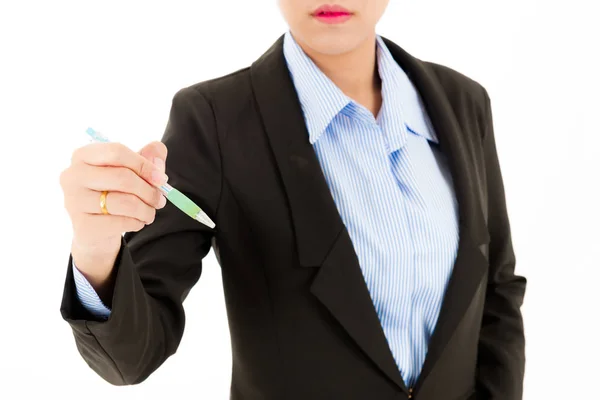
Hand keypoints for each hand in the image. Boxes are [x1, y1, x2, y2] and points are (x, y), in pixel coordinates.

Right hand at [60, 140, 167, 286]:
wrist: (95, 230)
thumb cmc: (113, 193)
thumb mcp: (131, 171)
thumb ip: (147, 157)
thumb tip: (158, 150)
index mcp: (83, 155)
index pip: (117, 152)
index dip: (144, 165)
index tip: (161, 179)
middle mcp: (73, 175)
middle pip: (122, 177)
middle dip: (149, 191)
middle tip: (160, 200)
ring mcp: (74, 201)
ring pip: (124, 202)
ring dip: (146, 209)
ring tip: (150, 212)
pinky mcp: (83, 225)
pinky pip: (122, 222)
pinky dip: (137, 223)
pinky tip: (137, 222)